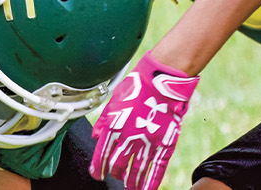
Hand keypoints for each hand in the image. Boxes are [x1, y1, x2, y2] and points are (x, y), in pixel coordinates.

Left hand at [90, 51, 199, 189]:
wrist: (162, 81)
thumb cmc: (137, 86)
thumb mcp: (114, 100)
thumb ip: (104, 121)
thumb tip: (96, 135)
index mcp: (113, 127)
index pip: (101, 155)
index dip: (97, 169)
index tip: (97, 175)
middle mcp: (128, 138)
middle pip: (117, 165)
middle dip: (115, 173)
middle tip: (116, 174)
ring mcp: (147, 142)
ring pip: (136, 170)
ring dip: (131, 181)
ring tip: (129, 186)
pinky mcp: (164, 143)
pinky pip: (157, 168)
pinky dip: (151, 181)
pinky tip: (147, 189)